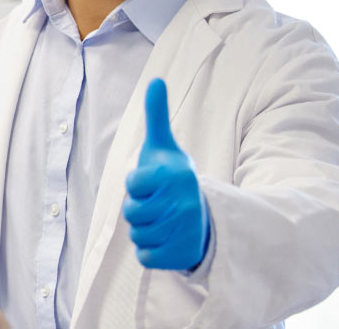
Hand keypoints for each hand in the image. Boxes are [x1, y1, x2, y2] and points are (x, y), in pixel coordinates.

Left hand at [124, 78, 208, 270]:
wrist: (206, 216)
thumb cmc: (174, 179)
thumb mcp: (164, 147)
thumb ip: (156, 115)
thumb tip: (155, 81)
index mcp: (176, 175)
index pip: (132, 184)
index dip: (136, 185)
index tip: (152, 183)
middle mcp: (183, 203)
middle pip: (132, 213)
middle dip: (139, 210)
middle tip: (158, 204)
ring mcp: (185, 231)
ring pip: (137, 235)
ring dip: (144, 230)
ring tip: (163, 221)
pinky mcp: (183, 256)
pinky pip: (146, 257)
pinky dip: (151, 252)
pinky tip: (166, 239)